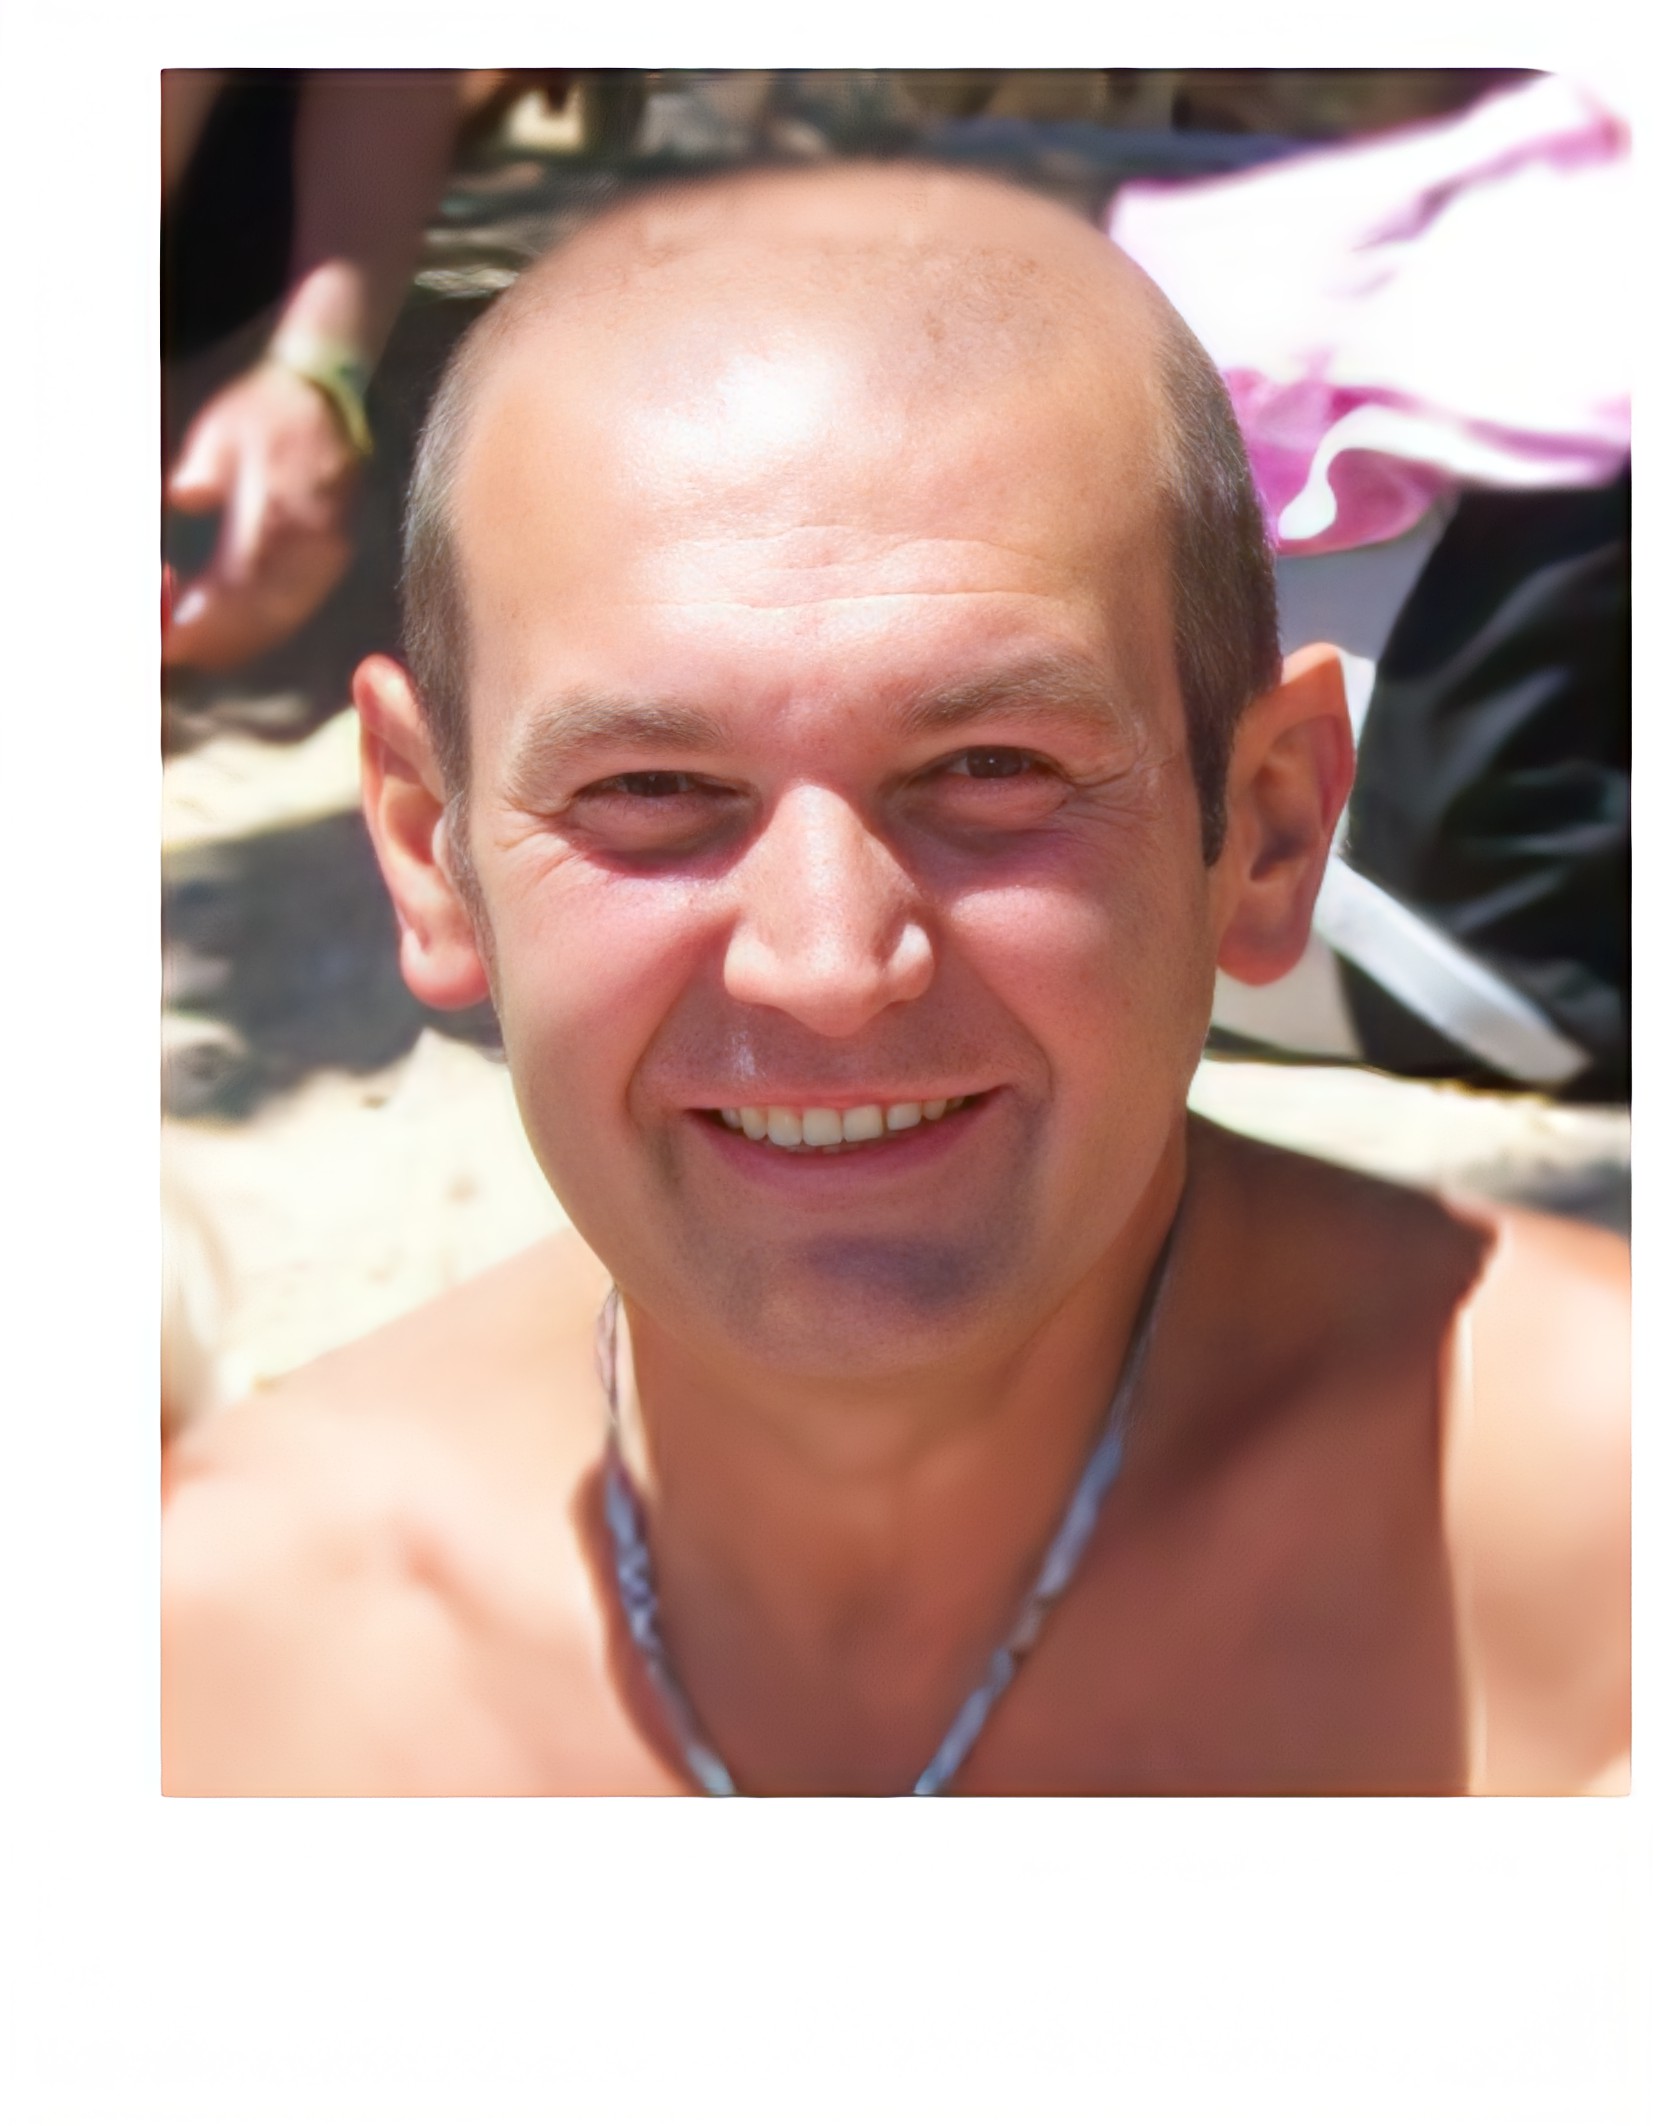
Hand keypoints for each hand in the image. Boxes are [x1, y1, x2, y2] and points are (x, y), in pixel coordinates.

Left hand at [163, 361, 362, 669]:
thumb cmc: (267, 413)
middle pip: (254, 625)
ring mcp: (324, 562)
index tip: (166, 631)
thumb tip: (181, 500)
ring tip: (192, 639)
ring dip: (232, 641)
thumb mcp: (223, 433)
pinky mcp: (331, 564)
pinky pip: (293, 615)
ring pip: (274, 627)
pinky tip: (230, 628)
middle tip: (168, 639)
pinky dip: (256, 630)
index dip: (197, 622)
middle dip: (208, 640)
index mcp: (277, 518)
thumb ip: (201, 473)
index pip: (232, 594)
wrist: (327, 400)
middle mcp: (307, 551)